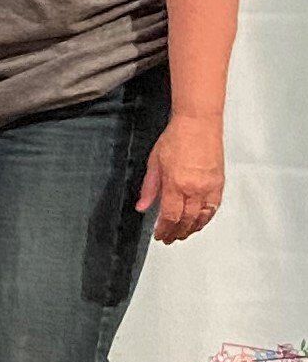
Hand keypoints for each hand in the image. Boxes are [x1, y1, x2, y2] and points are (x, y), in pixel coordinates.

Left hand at [139, 112, 222, 244]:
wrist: (198, 123)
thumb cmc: (176, 138)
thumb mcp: (154, 162)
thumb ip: (149, 188)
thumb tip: (142, 207)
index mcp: (176, 184)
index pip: (170, 216)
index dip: (164, 229)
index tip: (159, 235)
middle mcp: (195, 189)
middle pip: (186, 220)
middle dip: (177, 233)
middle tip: (169, 238)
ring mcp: (209, 187)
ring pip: (202, 218)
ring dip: (192, 229)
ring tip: (182, 234)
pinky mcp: (219, 183)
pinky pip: (214, 208)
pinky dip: (206, 219)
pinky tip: (199, 222)